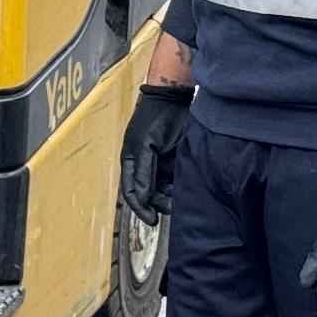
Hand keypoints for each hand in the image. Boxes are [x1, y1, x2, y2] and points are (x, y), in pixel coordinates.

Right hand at [118, 83, 192, 221]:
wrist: (173, 96)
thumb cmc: (154, 118)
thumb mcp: (146, 146)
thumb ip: (143, 173)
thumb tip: (141, 198)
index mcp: (130, 161)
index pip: (131, 193)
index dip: (140, 209)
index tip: (152, 221)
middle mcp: (142, 164)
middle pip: (148, 194)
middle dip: (159, 203)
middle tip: (172, 206)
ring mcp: (157, 162)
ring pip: (162, 188)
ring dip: (170, 195)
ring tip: (180, 196)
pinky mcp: (172, 158)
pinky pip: (174, 178)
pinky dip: (178, 185)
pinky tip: (186, 186)